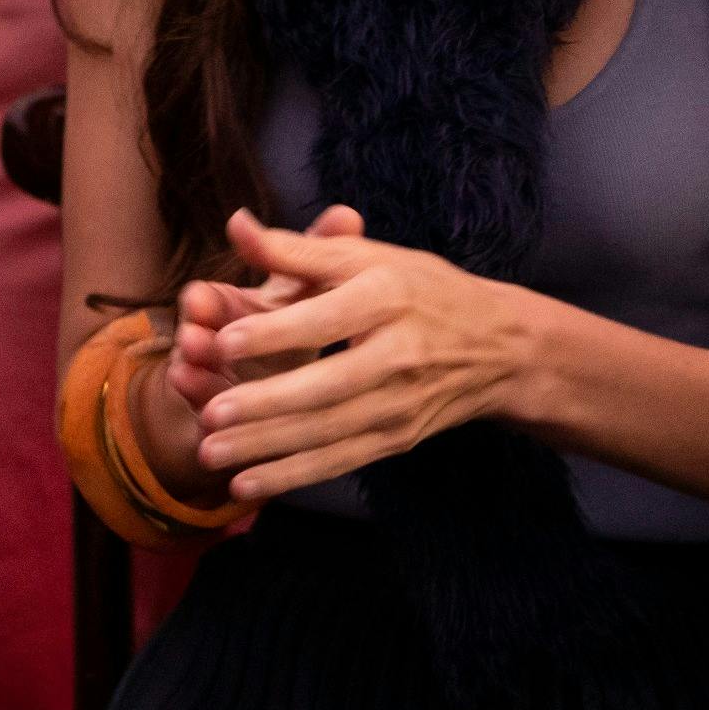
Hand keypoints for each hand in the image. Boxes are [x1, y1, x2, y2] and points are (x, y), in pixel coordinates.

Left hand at [170, 207, 542, 501]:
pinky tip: (247, 485)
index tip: (224, 342)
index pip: (326, 320)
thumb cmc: (422, 289)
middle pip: (326, 387)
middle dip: (265, 405)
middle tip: (208, 413)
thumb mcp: (369, 257)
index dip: (276, 333)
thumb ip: (298, 249)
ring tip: (209, 452)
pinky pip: (339, 461)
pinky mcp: (396, 439)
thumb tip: (236, 225)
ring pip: (326, 433)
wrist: (500, 347)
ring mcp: (399, 405)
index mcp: (388, 299)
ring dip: (266, 448)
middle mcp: (397, 356)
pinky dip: (292, 476)